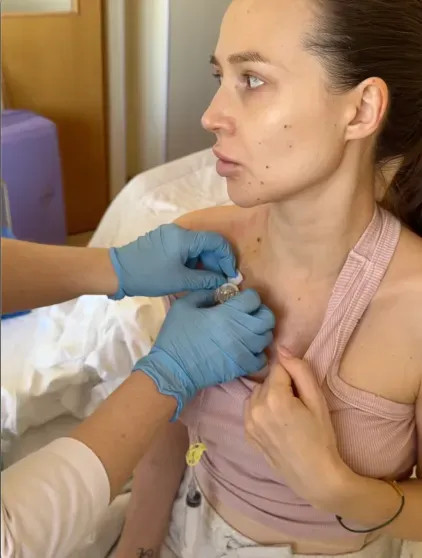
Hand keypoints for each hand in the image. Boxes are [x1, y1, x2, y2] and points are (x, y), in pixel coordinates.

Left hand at [109, 224, 235, 298]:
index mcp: (184, 237)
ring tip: (205, 281)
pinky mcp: (162, 241)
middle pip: (207, 243)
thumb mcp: (180, 280)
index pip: (216, 241)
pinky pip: (184, 248)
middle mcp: (178, 231)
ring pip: (196, 246)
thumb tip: (223, 281)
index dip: (226, 258)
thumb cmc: (149, 275)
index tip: (230, 275)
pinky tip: (192, 275)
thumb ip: (205, 279)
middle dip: (216, 262)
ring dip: (204, 263)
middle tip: (219, 281)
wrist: (117, 272)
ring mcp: (169, 235)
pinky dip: (192, 261)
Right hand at [136, 289, 274, 419]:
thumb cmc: (176, 336)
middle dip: (261, 312)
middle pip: (268, 318)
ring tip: (248, 332)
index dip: (248, 296)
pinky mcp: (242, 367)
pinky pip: (262, 359)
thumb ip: (204, 293)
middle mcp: (242, 330)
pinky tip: (247, 350)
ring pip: (267, 337)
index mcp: (228, 313)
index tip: (240, 300)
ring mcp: (244, 350)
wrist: (174, 369)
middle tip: (249, 314)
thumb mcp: (184, 306)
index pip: (254, 298)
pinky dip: (258, 353)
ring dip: (260, 332)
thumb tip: (220, 292)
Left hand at [244, 348, 349, 504]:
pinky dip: (262, 410)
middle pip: (268, 380)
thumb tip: (282, 348)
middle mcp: (255, 408)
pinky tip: (277, 424)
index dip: (293, 376)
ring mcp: (248, 422)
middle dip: (281, 385)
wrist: (314, 476)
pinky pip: (251, 409)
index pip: (279, 367)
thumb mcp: (317, 400)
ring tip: (287, 415)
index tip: (302, 392)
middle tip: (298, 406)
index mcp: (273, 397)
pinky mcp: (247, 434)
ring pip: (258, 393)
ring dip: (269, 396)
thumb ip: (299, 370)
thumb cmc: (321, 437)